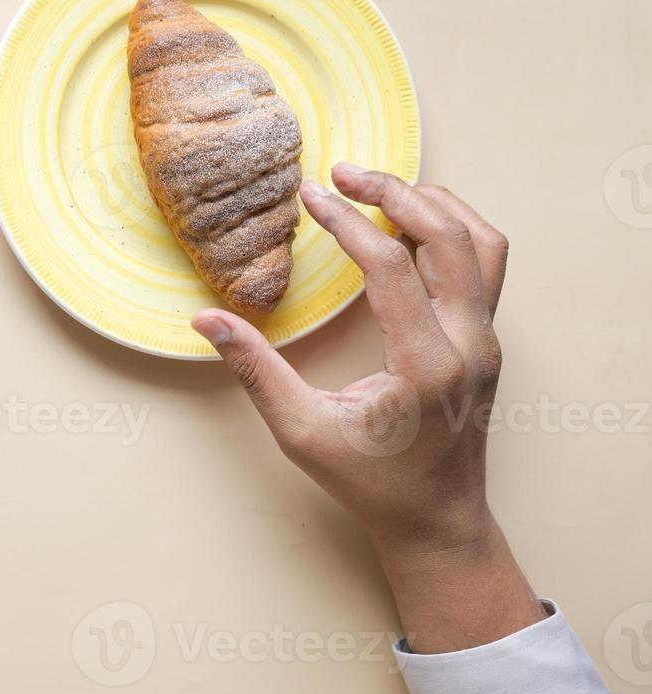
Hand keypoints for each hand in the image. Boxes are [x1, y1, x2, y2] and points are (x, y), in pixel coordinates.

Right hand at [192, 164, 543, 652]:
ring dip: (434, 203)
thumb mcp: (301, 432)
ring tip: (380, 186)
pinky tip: (410, 223)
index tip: (311, 196)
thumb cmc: (370, 484)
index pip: (392, 266)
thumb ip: (255, 370)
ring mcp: (487, 341)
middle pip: (449, 236)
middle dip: (395, 192)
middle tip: (343, 172)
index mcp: (425, 366)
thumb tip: (205, 319)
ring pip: (482, 242)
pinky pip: (484, 263)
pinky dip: (453, 228)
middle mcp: (469, 345)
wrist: (437, 522)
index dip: (348, 222)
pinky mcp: (488, 340)